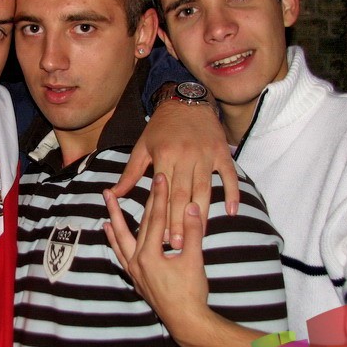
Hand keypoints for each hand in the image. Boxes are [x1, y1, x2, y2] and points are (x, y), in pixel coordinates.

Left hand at [104, 174, 259, 346]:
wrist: (187, 321)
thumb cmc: (192, 293)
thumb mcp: (194, 260)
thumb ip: (192, 232)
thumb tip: (191, 206)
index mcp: (150, 255)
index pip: (155, 219)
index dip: (158, 197)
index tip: (159, 179)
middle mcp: (137, 262)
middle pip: (132, 228)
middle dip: (122, 208)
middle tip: (109, 191)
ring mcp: (135, 271)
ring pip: (120, 242)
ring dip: (112, 223)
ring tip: (103, 210)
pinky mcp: (137, 278)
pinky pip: (121, 255)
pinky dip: (114, 242)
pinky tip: (110, 233)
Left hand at [111, 100, 238, 246]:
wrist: (185, 101)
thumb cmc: (160, 128)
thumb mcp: (141, 147)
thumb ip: (130, 173)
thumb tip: (113, 195)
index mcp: (164, 156)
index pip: (163, 192)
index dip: (161, 215)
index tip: (159, 237)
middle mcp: (186, 156)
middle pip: (184, 194)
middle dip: (180, 221)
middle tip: (176, 245)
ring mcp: (206, 155)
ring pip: (205, 189)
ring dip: (203, 213)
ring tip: (199, 236)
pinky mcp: (222, 153)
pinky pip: (230, 175)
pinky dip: (232, 193)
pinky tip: (231, 212)